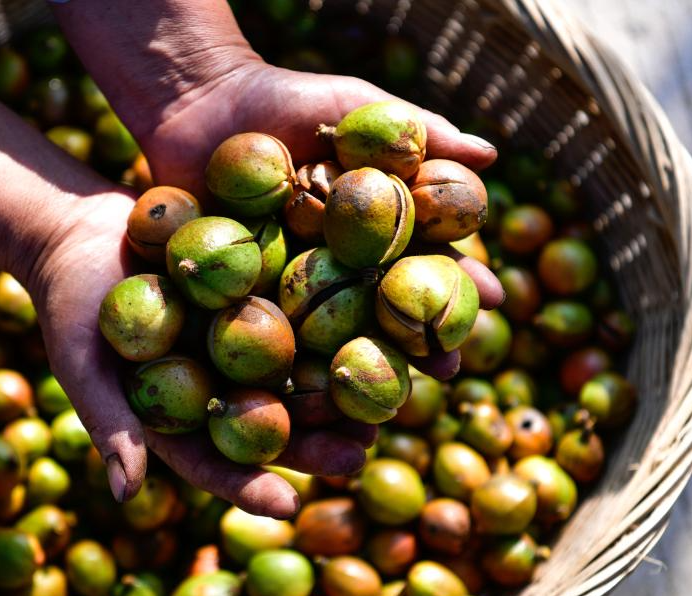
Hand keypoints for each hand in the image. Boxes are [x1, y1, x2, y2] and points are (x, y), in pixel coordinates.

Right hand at [25, 191, 374, 518]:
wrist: (81, 229)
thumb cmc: (69, 303)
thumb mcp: (82, 361)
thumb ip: (109, 421)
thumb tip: (126, 495)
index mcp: (184, 417)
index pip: (218, 463)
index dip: (250, 487)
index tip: (285, 507)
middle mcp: (224, 384)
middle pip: (275, 425)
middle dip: (316, 445)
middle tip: (356, 459)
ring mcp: (247, 338)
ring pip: (301, 372)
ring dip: (342, 388)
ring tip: (388, 404)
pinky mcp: (263, 288)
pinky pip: (303, 304)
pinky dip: (338, 315)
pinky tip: (376, 318)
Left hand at [135, 61, 504, 378]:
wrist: (196, 103)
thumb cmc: (281, 99)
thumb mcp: (353, 106)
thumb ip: (417, 130)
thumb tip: (493, 152)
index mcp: (367, 226)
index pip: (423, 258)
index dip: (458, 280)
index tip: (495, 301)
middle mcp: (332, 263)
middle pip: (382, 311)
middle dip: (418, 341)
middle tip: (448, 371)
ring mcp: (284, 283)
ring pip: (328, 335)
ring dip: (360, 369)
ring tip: (389, 401)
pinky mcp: (234, 294)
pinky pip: (261, 332)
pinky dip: (283, 362)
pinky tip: (307, 395)